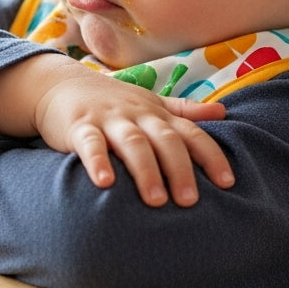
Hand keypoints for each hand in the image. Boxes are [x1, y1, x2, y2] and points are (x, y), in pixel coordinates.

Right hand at [0, 52, 232, 206]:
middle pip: (165, 140)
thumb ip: (184, 110)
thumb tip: (223, 111)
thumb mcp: (150, 103)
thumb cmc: (112, 102)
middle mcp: (137, 115)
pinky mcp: (79, 126)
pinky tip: (105, 183)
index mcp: (158, 114)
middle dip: (179, 170)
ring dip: (146, 170)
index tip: (227, 183)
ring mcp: (108, 119)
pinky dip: (97, 161)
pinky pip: (90, 143)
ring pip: (132, 143)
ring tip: (156, 201)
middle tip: (189, 201)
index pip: (191, 134)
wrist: (61, 85)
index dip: (211, 156)